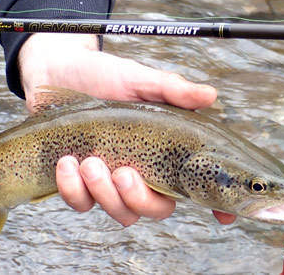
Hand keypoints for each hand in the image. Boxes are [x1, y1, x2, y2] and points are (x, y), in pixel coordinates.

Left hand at [19, 33, 235, 224]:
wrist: (58, 70)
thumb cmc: (103, 75)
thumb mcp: (138, 80)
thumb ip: (172, 90)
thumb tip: (210, 95)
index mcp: (164, 151)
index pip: (196, 184)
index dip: (215, 205)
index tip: (224, 214)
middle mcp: (143, 172)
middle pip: (156, 209)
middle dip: (140, 199)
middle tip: (123, 172)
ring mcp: (111, 182)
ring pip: (121, 213)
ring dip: (105, 194)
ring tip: (89, 161)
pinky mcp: (80, 184)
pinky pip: (82, 204)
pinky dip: (74, 189)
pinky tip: (67, 162)